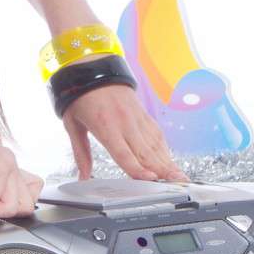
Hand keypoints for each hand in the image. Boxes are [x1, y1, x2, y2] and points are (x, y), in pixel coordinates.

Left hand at [63, 85, 184, 181]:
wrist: (93, 68)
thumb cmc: (81, 96)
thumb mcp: (73, 124)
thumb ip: (80, 153)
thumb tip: (82, 177)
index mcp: (105, 126)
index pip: (124, 154)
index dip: (138, 168)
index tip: (150, 179)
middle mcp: (125, 123)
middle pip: (146, 153)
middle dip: (163, 171)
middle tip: (178, 184)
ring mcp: (137, 118)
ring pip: (155, 145)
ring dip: (169, 163)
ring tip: (180, 178)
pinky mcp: (143, 115)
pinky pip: (156, 136)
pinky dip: (164, 150)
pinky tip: (170, 162)